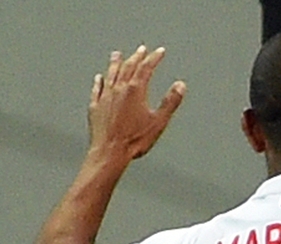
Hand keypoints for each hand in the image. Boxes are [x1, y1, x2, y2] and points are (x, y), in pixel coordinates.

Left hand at [88, 45, 185, 160]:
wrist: (109, 152)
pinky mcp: (95, 107)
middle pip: (128, 67)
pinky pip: (97, 89)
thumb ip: (170, 102)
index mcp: (135, 90)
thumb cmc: (134, 140)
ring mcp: (105, 97)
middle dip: (136, 57)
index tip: (160, 52)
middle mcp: (118, 89)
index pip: (146, 68)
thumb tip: (180, 86)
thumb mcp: (159, 121)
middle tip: (141, 50)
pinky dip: (100, 81)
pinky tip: (99, 78)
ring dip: (116, 63)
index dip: (154, 58)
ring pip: (111, 74)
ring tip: (117, 55)